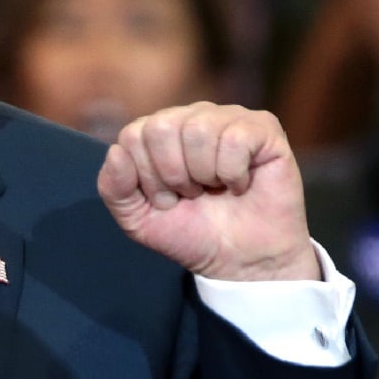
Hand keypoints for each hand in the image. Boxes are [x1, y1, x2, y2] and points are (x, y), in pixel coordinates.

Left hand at [97, 102, 319, 281]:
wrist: (242, 261)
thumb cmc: (193, 233)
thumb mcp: (138, 219)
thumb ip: (114, 188)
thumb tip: (116, 152)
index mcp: (158, 132)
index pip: (133, 136)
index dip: (147, 177)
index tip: (167, 199)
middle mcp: (192, 117)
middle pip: (161, 128)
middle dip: (172, 175)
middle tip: (191, 194)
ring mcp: (228, 118)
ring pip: (198, 130)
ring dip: (204, 175)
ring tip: (215, 189)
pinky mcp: (263, 128)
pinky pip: (235, 139)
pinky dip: (233, 173)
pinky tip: (240, 184)